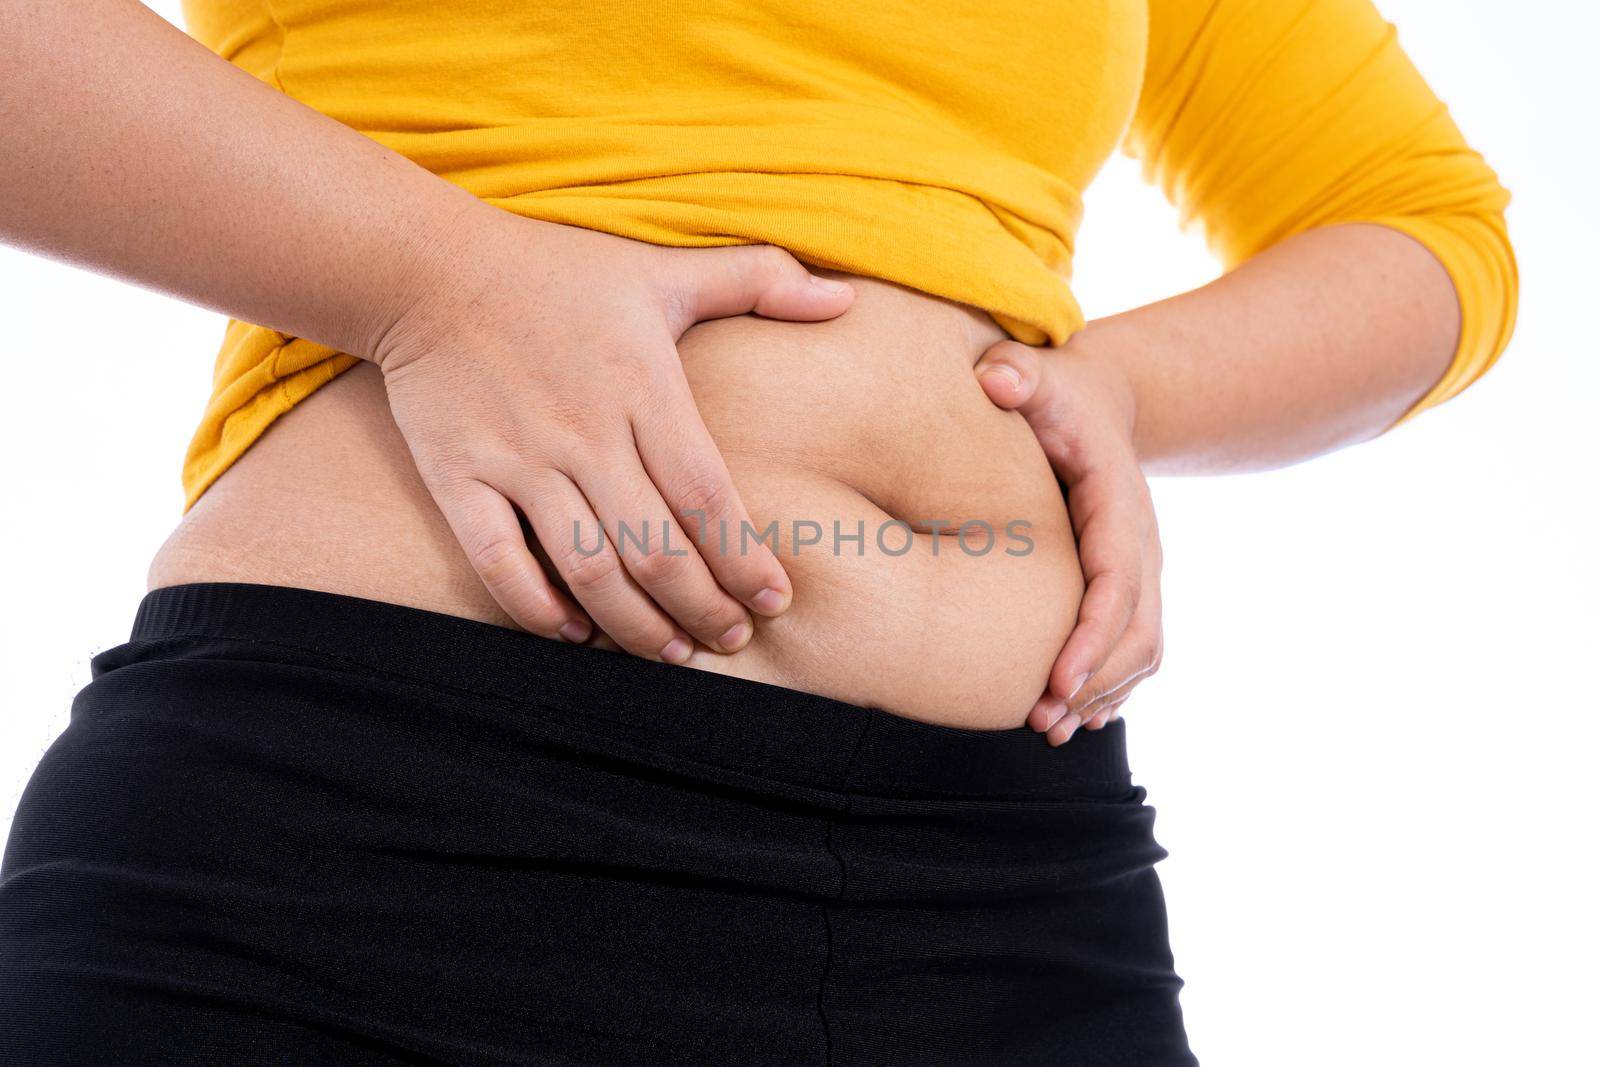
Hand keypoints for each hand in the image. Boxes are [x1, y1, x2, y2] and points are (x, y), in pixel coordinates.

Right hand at [371, 205, 853, 662]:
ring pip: (586, 568)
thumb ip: (759, 281)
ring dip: (635, 624)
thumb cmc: (556, 273)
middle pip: (655, 548)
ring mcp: (517, 459)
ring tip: (673, 652)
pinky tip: (574, 630)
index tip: (776, 598)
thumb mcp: (662, 268)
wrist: (426, 269)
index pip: (706, 495)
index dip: (744, 558)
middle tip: (733, 638)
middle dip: (703, 608)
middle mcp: (583, 431)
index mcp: (641, 387)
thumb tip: (845, 297)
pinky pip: (499, 562)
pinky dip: (536, 608)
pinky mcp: (457, 478)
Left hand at [975, 334, 1162, 744]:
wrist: (1101, 404)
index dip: (1092, 637)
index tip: (1058, 681)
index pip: (1116, 583)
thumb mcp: (1040, 376)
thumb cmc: (1059, 397)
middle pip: (1139, 633)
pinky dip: (1110, 688)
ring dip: (1103, 696)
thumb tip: (996, 380)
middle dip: (1096, 683)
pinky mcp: (1126, 586)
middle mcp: (1141, 546)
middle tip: (1040, 720)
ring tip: (1049, 730)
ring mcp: (1140, 570)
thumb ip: (1018, 375)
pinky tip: (1073, 719)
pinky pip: (1133, 649)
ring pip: (1143, 650)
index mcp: (1119, 507)